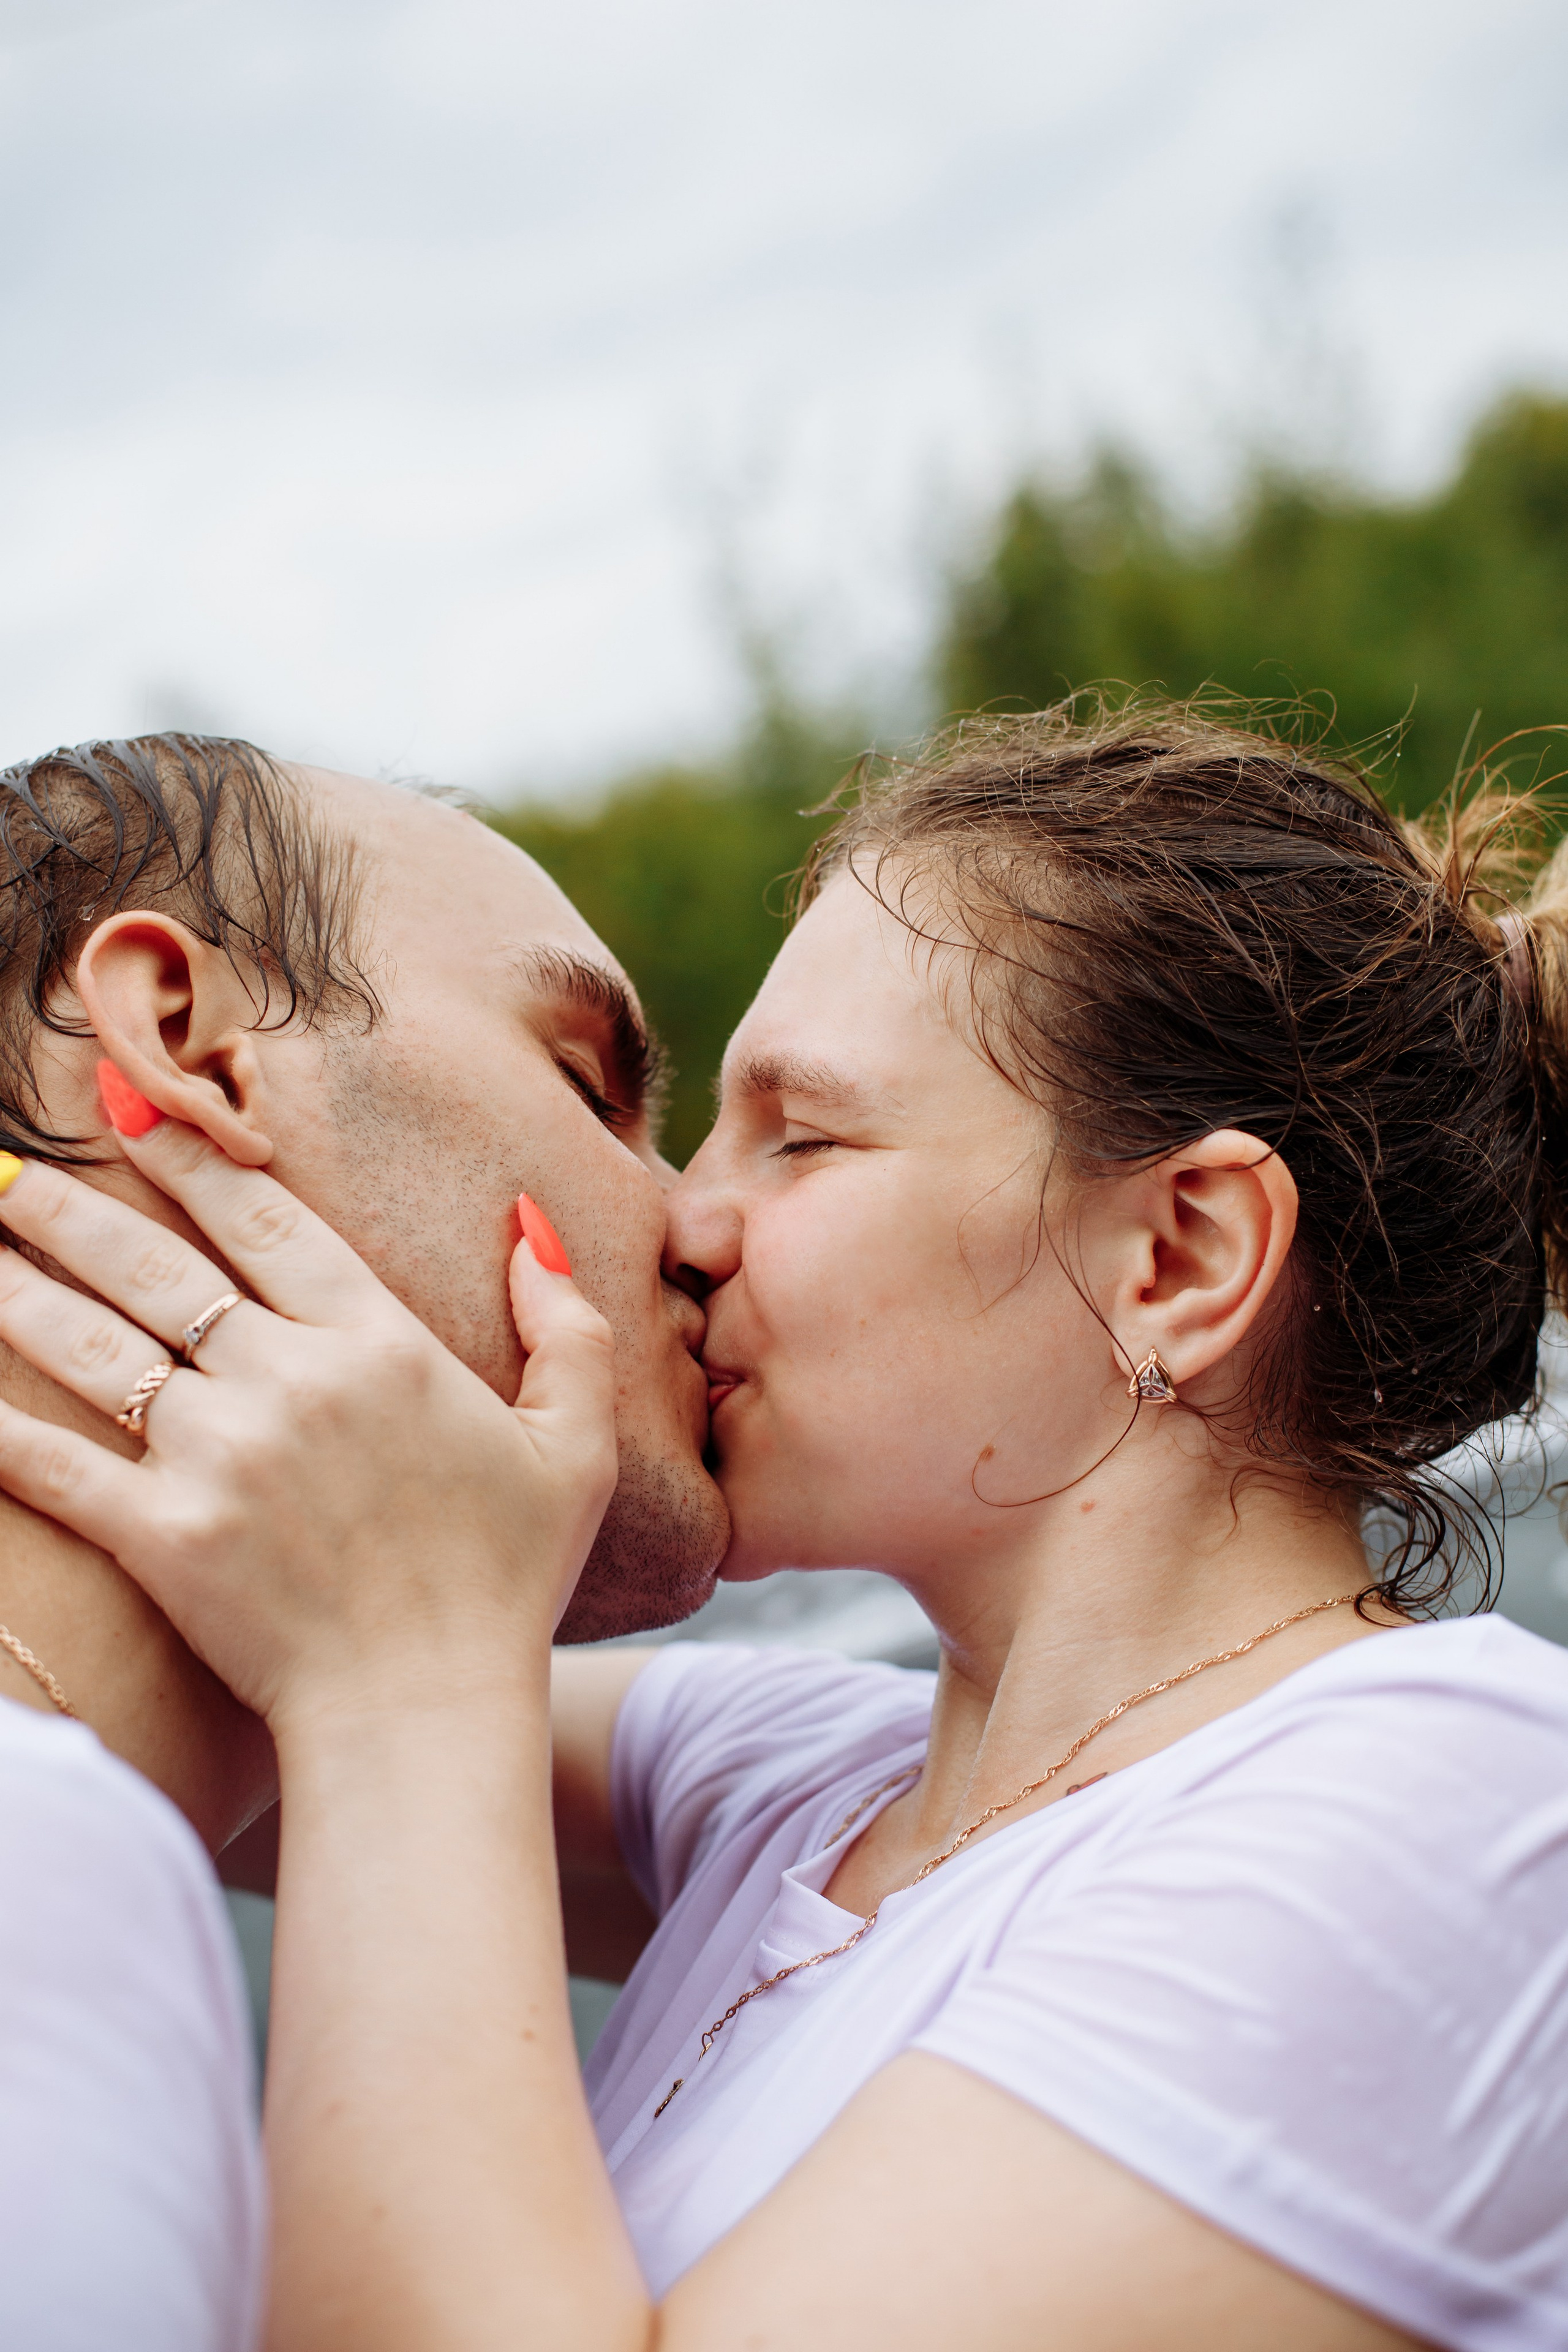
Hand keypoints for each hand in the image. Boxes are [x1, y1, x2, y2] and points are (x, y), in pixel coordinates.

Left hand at [0, 1118, 616, 1734]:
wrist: (428, 1713)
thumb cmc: (507, 1581)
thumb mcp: (575, 1444)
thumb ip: (562, 1327)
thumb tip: (527, 1224)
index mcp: (379, 1344)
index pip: (263, 1220)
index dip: (190, 1157)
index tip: (130, 1110)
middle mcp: (288, 1380)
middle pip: (157, 1267)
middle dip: (72, 1208)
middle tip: (10, 1169)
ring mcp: (218, 1457)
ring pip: (95, 1349)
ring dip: (21, 1293)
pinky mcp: (161, 1537)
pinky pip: (55, 1464)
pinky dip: (0, 1427)